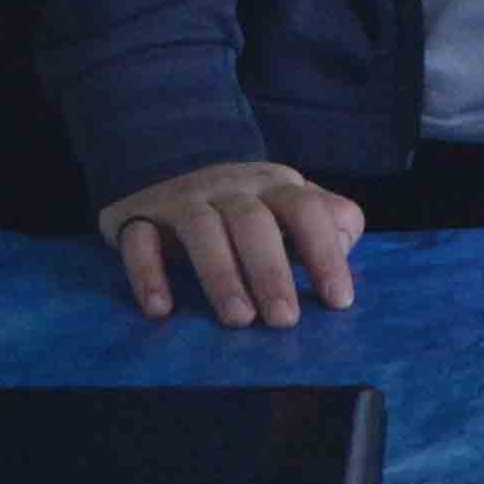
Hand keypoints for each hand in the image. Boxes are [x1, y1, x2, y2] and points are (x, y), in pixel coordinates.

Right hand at [97, 160, 364, 328]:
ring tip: (239, 320)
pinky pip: (139, 240)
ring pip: (201, 229)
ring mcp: (182, 199)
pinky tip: (160, 309)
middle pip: (253, 222)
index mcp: (274, 186)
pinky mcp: (138, 217)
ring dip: (221, 275)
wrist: (166, 162)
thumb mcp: (289, 207)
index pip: (305, 211)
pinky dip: (147, 274)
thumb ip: (328, 221)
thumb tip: (345, 245)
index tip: (338, 301)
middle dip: (271, 271)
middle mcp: (230, 187)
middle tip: (284, 321)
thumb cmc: (245, 207)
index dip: (324, 253)